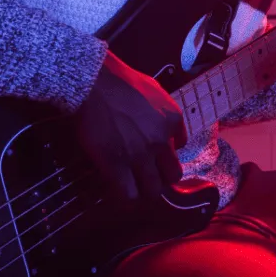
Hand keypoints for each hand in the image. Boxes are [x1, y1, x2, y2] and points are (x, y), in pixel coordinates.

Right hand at [74, 51, 185, 200]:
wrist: (93, 83)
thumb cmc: (120, 80)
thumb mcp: (155, 90)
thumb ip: (165, 113)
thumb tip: (167, 132)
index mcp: (173, 120)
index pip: (182, 146)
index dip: (167, 152)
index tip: (156, 154)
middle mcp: (161, 141)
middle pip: (173, 176)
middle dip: (162, 178)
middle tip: (148, 176)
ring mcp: (140, 155)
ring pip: (153, 190)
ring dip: (145, 190)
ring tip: (134, 186)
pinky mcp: (117, 165)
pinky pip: (129, 194)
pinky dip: (126, 196)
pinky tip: (118, 190)